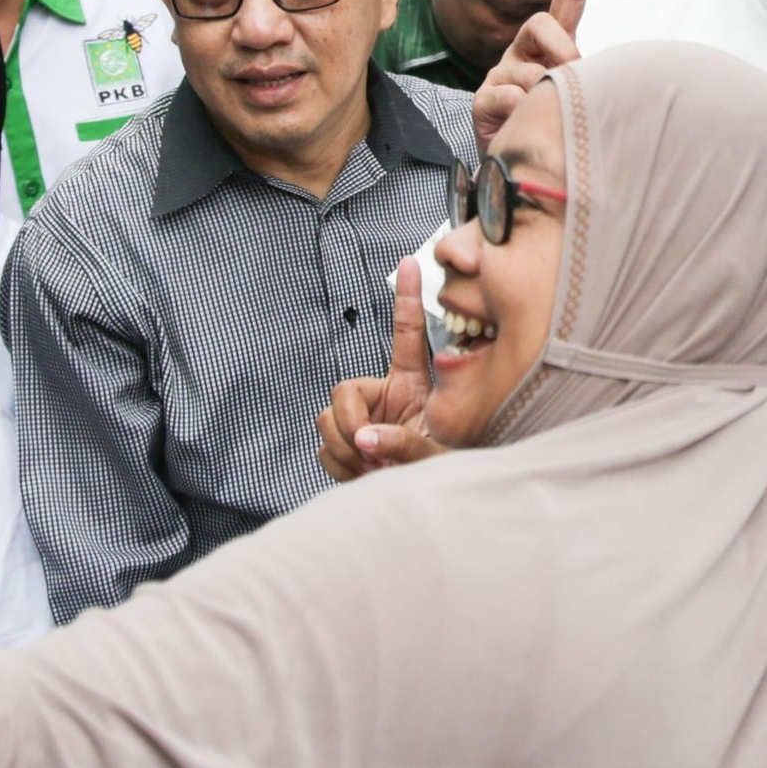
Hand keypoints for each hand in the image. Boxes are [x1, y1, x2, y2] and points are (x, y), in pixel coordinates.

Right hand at [316, 258, 445, 480]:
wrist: (427, 505)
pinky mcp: (347, 446)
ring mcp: (364, 421)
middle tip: (370, 452)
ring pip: (327, 421)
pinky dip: (340, 467)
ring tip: (375, 470)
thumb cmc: (442, 473)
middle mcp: (385, 396)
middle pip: (342, 391)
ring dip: (346, 452)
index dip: (406, 299)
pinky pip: (324, 450)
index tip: (412, 263)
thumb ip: (404, 444)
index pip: (407, 336)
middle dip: (349, 425)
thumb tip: (366, 438)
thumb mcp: (436, 456)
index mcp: (413, 385)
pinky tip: (364, 477)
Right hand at [472, 0, 595, 149]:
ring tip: (543, 114)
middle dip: (561, 47)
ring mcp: (501, 72)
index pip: (566, 0)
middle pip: (540, 22)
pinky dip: (520, 110)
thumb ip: (583, 74)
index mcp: (551, 45)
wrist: (515, 167)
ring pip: (527, 69)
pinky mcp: (483, 98)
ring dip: (542, 92)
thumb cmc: (552, 122)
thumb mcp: (573, 92)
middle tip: (570, 75)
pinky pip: (507, 95)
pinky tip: (520, 121)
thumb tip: (579, 70)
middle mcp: (524, 51)